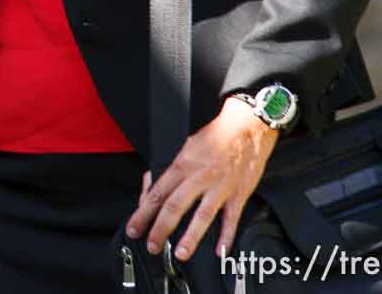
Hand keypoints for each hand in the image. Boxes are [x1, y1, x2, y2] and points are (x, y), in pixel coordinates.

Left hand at [127, 97, 280, 262]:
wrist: (246, 128)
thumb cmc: (215, 137)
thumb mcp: (185, 146)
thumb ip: (170, 169)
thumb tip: (152, 188)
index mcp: (182, 165)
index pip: (157, 192)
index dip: (143, 212)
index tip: (134, 228)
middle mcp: (199, 177)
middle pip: (175, 206)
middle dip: (160, 229)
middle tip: (152, 245)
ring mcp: (220, 187)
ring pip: (202, 215)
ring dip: (190, 237)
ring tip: (181, 253)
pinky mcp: (238, 193)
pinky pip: (231, 218)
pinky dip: (226, 235)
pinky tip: (220, 250)